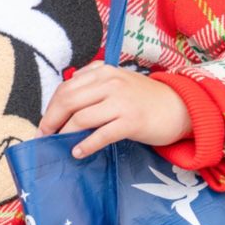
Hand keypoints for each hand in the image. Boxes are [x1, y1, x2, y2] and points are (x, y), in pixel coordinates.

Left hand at [38, 61, 192, 158]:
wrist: (180, 107)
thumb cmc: (143, 97)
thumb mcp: (116, 81)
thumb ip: (92, 83)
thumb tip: (64, 98)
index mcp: (102, 72)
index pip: (66, 88)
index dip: (51, 107)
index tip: (44, 123)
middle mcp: (109, 83)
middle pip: (68, 101)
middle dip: (51, 120)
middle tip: (44, 136)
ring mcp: (120, 102)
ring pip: (81, 117)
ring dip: (65, 133)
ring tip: (57, 144)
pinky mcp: (131, 122)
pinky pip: (101, 135)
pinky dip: (85, 145)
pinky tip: (77, 152)